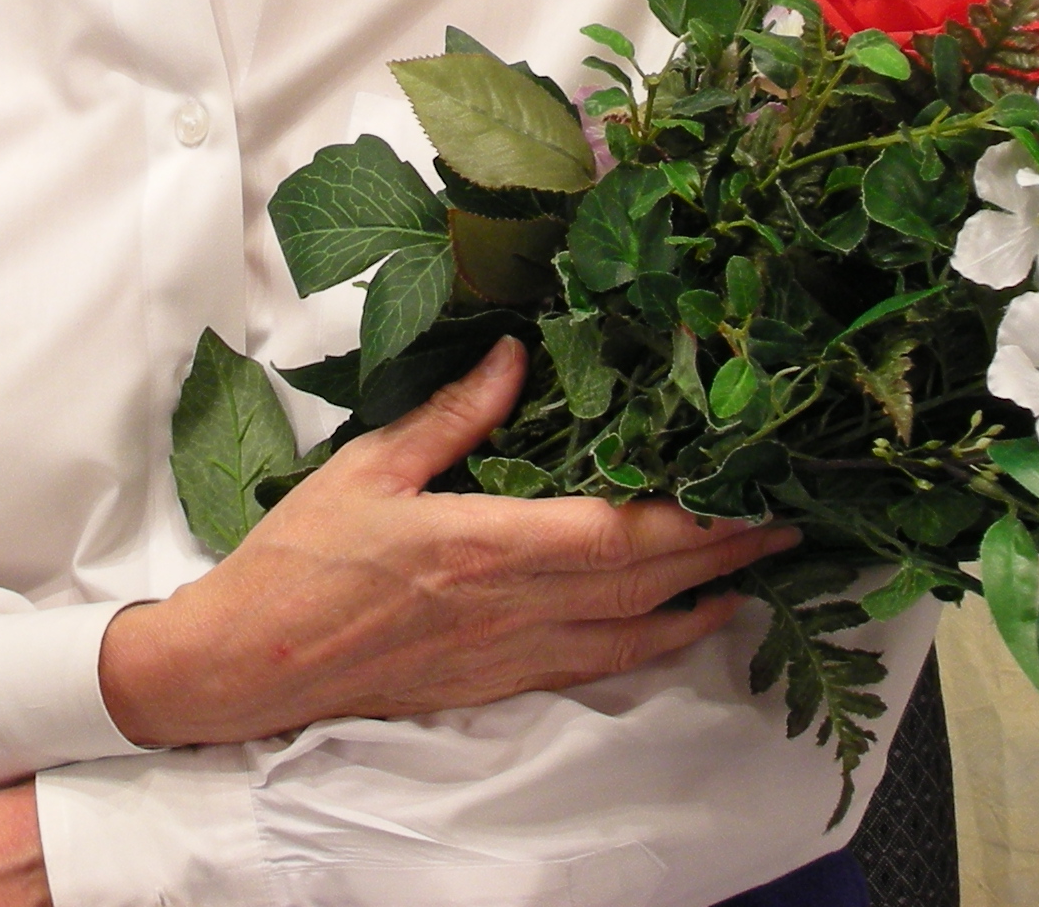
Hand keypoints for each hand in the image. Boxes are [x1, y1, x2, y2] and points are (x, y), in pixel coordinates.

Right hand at [100, 336, 796, 746]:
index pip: (616, 535)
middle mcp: (511, 607)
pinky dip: (654, 646)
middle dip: (726, 554)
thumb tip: (514, 355)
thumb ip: (452, 415)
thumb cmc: (300, 560)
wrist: (248, 665)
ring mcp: (509, 654)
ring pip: (634, 635)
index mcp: (482, 544)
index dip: (694, 517)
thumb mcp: (369, 467)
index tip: (750, 487)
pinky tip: (682, 628)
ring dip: (706, 603)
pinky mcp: (496, 683)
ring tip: (761, 570)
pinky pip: (598, 667)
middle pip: (646, 585)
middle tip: (791, 522)